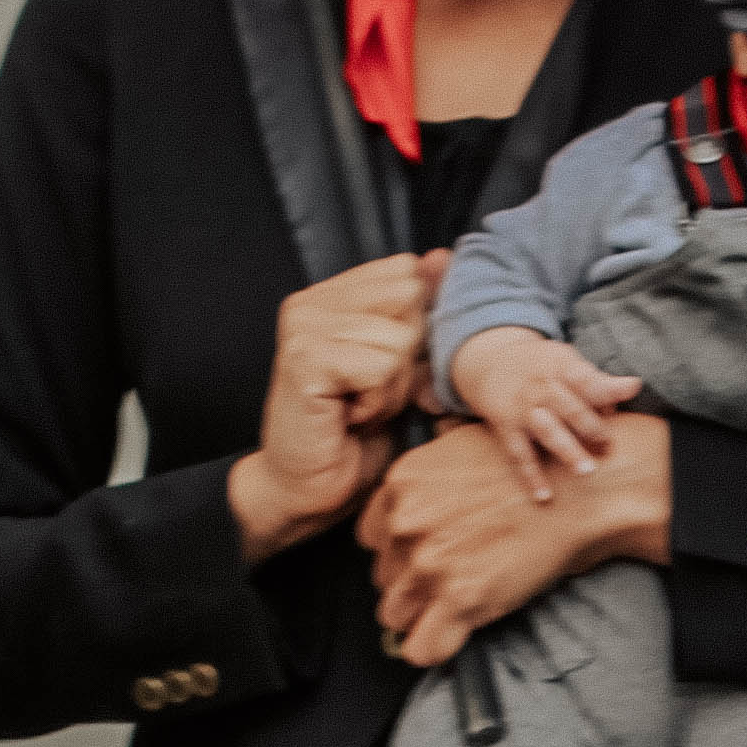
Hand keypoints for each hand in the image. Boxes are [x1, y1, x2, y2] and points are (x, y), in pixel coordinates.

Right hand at [227, 252, 446, 563]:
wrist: (309, 490)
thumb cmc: (355, 434)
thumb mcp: (402, 365)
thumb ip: (418, 313)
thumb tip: (444, 257)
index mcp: (332, 294)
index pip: (407, 273)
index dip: (417, 328)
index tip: (383, 371)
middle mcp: (310, 302)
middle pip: (409, 299)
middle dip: (409, 356)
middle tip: (370, 393)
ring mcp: (303, 327)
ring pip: (399, 339)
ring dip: (393, 387)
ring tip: (360, 407)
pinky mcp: (304, 359)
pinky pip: (381, 367)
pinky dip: (379, 402)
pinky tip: (351, 417)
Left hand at [363, 412, 672, 669]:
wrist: (582, 490)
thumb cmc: (535, 469)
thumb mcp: (462, 448)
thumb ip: (428, 475)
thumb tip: (417, 497)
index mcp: (402, 484)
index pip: (370, 537)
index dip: (398, 551)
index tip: (424, 556)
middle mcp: (406, 523)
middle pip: (383, 576)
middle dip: (412, 583)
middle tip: (453, 578)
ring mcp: (430, 563)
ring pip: (394, 614)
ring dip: (422, 615)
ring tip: (456, 604)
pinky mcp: (460, 599)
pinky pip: (422, 648)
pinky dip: (434, 648)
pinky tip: (452, 636)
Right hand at [448, 324, 638, 497]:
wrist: (490, 363)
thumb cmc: (541, 367)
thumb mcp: (566, 362)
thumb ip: (598, 379)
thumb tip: (633, 387)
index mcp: (560, 368)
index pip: (586, 378)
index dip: (607, 387)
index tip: (631, 390)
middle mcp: (542, 388)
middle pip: (568, 407)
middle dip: (590, 426)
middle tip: (608, 444)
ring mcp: (524, 409)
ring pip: (547, 431)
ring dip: (567, 450)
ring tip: (586, 471)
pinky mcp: (508, 428)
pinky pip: (520, 455)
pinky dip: (531, 476)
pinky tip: (544, 496)